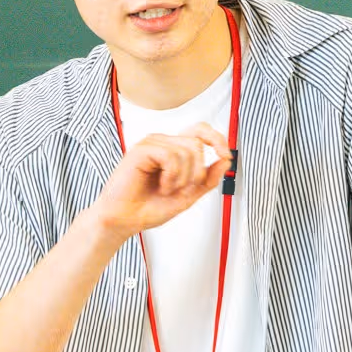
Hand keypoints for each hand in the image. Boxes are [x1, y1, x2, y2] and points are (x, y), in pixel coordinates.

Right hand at [91, 122, 231, 236]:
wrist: (125, 220)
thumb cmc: (149, 207)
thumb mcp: (188, 195)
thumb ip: (208, 178)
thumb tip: (226, 160)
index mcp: (174, 150)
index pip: (200, 131)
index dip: (217, 139)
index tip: (226, 155)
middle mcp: (163, 143)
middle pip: (197, 143)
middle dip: (197, 172)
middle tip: (183, 189)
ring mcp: (152, 144)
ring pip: (187, 151)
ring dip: (182, 178)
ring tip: (167, 189)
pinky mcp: (142, 149)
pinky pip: (171, 156)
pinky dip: (171, 176)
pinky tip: (161, 185)